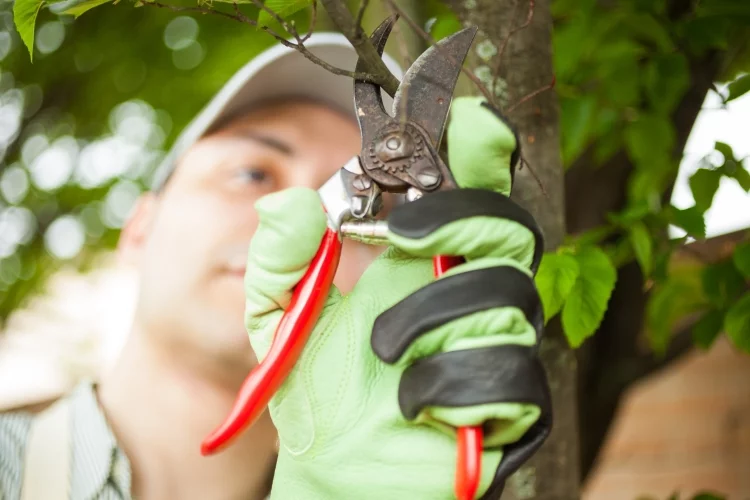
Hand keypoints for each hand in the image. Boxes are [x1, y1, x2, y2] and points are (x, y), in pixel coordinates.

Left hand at [244, 96, 550, 499]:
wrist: (333, 472)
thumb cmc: (318, 392)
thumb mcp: (281, 318)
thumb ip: (280, 260)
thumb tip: (285, 201)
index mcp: (427, 268)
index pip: (474, 196)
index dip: (483, 155)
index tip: (473, 120)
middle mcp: (472, 298)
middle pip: (511, 230)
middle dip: (460, 222)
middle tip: (402, 236)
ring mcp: (496, 351)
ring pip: (508, 300)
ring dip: (433, 318)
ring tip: (382, 352)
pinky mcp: (511, 411)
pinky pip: (512, 377)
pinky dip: (450, 384)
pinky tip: (411, 404)